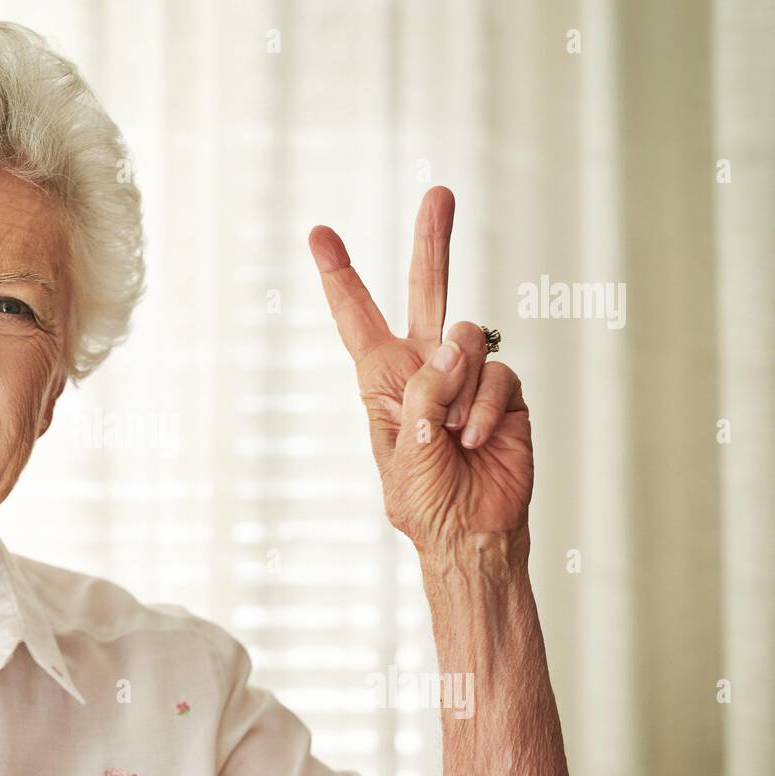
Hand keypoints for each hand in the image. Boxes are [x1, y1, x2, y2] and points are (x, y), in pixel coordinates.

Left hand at [308, 187, 532, 553]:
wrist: (473, 532)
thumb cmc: (425, 501)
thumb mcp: (404, 451)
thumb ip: (423, 395)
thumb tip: (456, 347)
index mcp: (384, 379)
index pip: (358, 319)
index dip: (341, 276)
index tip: (319, 234)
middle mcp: (426, 368)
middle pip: (427, 293)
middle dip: (433, 242)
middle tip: (439, 194)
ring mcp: (467, 377)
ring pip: (466, 340)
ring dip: (457, 392)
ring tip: (453, 438)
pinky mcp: (504, 391)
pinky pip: (497, 375)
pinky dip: (483, 409)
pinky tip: (476, 440)